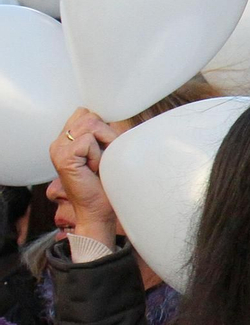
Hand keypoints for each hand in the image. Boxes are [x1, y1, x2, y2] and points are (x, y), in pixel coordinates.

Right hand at [49, 108, 122, 248]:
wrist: (98, 211)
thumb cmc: (105, 184)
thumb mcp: (107, 152)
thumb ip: (103, 133)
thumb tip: (116, 115)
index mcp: (67, 140)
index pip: (85, 113)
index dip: (102, 127)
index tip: (105, 149)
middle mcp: (59, 142)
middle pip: (90, 116)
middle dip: (106, 135)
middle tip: (103, 159)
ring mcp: (58, 149)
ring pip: (91, 124)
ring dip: (104, 144)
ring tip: (98, 164)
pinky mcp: (63, 157)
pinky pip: (88, 141)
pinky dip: (98, 154)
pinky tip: (92, 169)